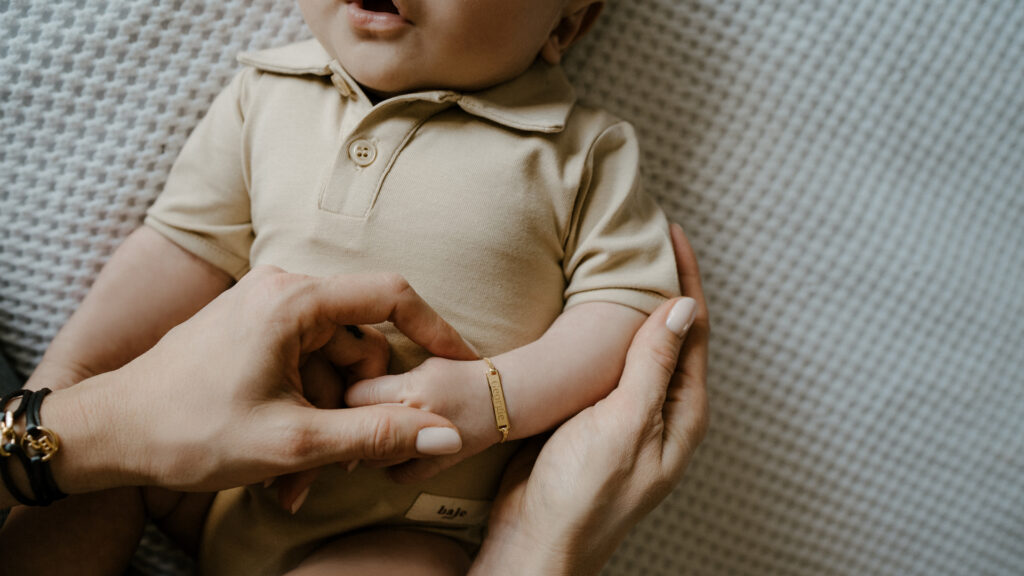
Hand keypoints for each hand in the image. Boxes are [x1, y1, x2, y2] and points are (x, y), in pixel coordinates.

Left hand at [26, 267, 477, 503]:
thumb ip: (376, 435)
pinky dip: (302, 414)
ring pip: (330, 367)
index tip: (459, 365)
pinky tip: (284, 465)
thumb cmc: (188, 431)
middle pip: (360, 344)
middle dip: (359, 407)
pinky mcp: (251, 334)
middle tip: (343, 461)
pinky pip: (301, 371)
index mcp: (294, 301)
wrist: (107, 435)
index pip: (392, 296)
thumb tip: (444, 434)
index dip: (436, 331)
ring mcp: (263, 312)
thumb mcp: (293, 442)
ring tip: (299, 479)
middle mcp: (281, 293)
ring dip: (327, 422)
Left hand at [344, 356, 497, 483]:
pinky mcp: (437, 465)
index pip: (355, 395)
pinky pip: (400, 474)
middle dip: (355, 420)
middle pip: (359, 427)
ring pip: (373, 456)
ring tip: (373, 432)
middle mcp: (415, 421)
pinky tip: (394, 452)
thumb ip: (388, 375)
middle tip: (358, 413)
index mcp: (409, 389)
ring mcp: (426, 448)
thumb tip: (353, 384)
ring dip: (369, 447)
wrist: (506, 397)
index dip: (351, 391)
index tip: (355, 392)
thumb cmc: (463, 373)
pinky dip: (393, 467)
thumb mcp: (423, 363)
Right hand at [471, 223, 709, 575]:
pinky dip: (601, 331)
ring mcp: (626, 412)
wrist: (536, 540)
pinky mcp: (593, 416)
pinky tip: (585, 311)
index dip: (684, 277)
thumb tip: (682, 308)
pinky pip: (605, 363)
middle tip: (644, 235)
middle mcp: (660, 409)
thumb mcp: (623, 426)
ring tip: (618, 259)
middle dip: (661, 283)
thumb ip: (652, 367)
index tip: (669, 232)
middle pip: (669, 332)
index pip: (692, 328)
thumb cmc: (583, 495)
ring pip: (636, 346)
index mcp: (680, 411)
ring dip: (630, 304)